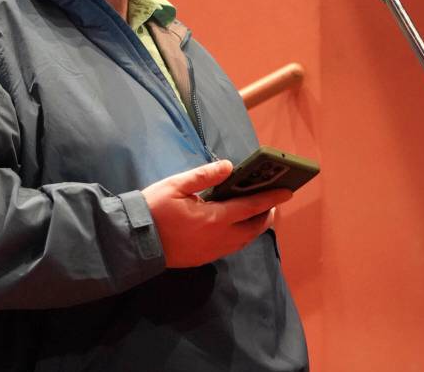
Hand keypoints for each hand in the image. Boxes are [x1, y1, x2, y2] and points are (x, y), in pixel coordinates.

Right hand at [141, 160, 292, 267]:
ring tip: (260, 212)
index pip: (251, 207)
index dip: (271, 198)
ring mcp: (213, 251)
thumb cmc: (154, 209)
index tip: (288, 191)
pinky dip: (242, 236)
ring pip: (245, 241)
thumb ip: (204, 175)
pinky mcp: (205, 258)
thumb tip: (229, 166)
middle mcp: (219, 238)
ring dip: (256, 226)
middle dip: (268, 214)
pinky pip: (232, 247)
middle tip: (274, 200)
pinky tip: (238, 226)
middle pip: (254, 228)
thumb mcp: (176, 185)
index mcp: (214, 219)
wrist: (135, 241)